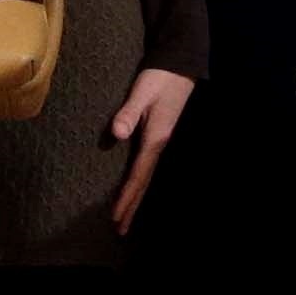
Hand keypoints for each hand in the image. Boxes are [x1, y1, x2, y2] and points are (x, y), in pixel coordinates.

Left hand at [106, 65, 195, 232]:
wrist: (179, 65)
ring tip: (125, 216)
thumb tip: (116, 133)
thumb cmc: (159, 77)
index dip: (126, 197)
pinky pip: (146, 166)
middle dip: (132, 206)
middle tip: (121, 230)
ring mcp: (159, 141)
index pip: (138, 175)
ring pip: (146, 176)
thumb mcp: (142, 92)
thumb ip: (128, 112)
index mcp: (155, 139)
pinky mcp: (157, 135)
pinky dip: (137, 182)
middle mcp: (158, 144)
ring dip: (135, 197)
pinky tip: (133, 186)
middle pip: (144, 182)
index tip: (116, 216)